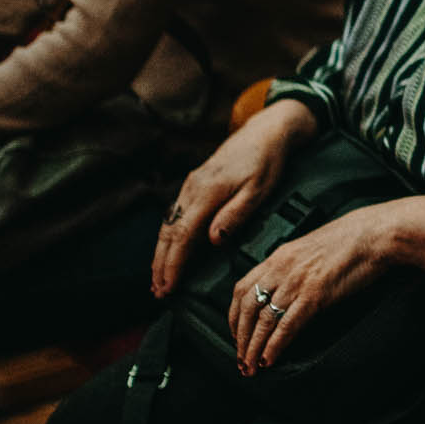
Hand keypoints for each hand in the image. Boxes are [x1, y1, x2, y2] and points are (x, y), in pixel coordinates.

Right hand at [152, 98, 318, 296]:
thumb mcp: (258, 190)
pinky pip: (174, 215)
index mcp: (207, 193)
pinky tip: (168, 250)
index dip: (174, 263)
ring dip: (161, 253)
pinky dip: (168, 237)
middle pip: (169, 233)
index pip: (183, 236)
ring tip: (158, 278)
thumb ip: (235, 215)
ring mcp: (190, 186)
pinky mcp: (193, 185)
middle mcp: (192, 190)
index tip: (168, 286)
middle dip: (161, 264)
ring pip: (168, 225)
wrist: (264, 132)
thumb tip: (212, 240)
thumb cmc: (266, 162)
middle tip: (158, 291)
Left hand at [227, 194, 424, 373]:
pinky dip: (275, 345)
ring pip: (263, 320)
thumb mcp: (313, 249)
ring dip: (254, 347)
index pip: (242, 289)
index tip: (237, 333)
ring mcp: (297, 282)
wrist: (376, 234)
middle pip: (247, 308)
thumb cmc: (354, 238)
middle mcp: (282, 269)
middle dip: (240, 338)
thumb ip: (297, 267)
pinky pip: (287, 325)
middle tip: (241, 358)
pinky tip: (270, 359)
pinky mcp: (315, 295)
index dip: (234, 316)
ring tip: (251, 366)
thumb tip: (291, 287)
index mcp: (280, 256)